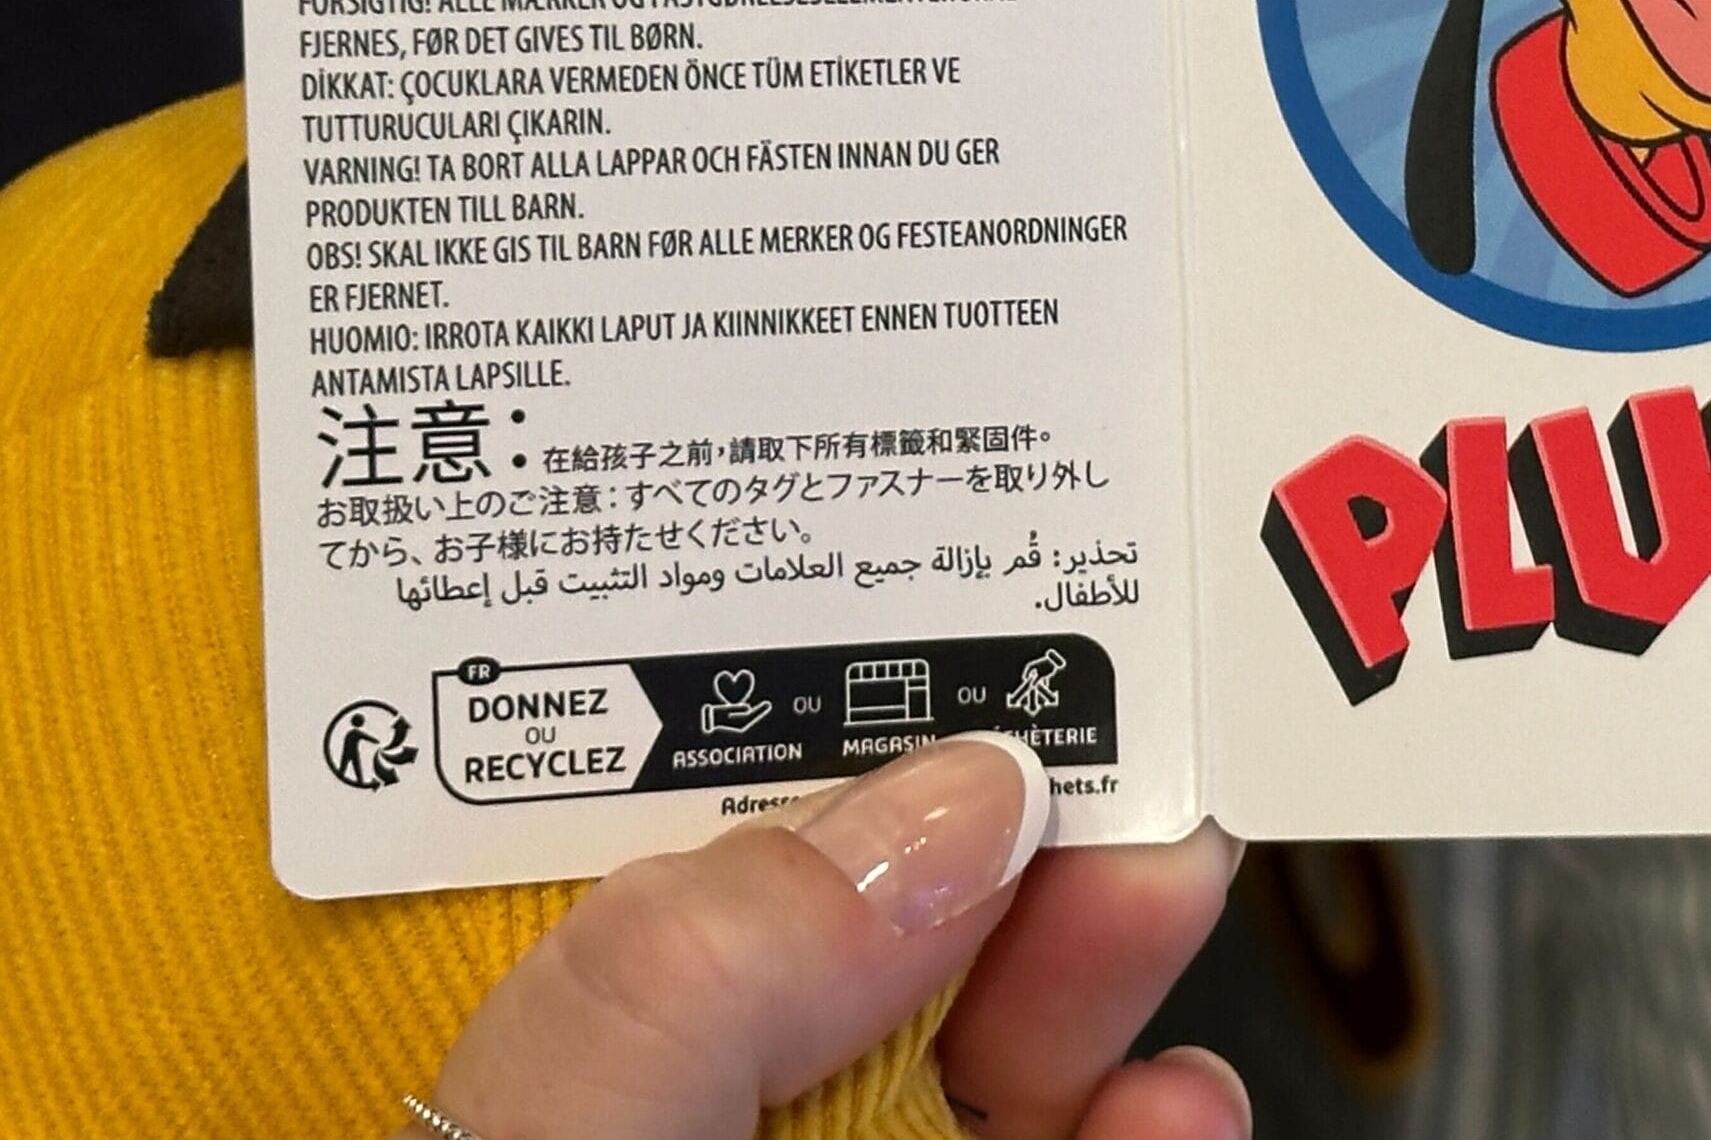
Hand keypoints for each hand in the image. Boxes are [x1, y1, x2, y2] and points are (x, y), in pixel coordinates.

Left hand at [401, 736, 1246, 1139]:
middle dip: (1002, 808)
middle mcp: (675, 1093)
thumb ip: (690, 983)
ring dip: (1103, 947)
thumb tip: (938, 802)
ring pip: (985, 1027)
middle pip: (849, 902)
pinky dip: (1150, 1124)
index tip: (919, 621)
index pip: (636, 820)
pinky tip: (1171, 1104)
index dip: (779, 710)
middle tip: (1101, 736)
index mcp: (540, 1036)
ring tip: (1162, 885)